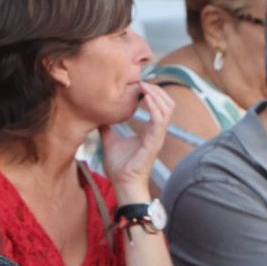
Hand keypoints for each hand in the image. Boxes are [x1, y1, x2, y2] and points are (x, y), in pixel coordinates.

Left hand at [101, 81, 174, 198]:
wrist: (122, 184)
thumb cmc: (120, 167)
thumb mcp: (110, 140)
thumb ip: (107, 127)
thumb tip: (98, 115)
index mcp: (150, 131)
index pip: (160, 107)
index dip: (153, 93)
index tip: (140, 84)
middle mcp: (157, 132)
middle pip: (168, 104)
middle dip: (157, 90)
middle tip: (142, 81)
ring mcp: (157, 137)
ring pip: (167, 109)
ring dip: (157, 95)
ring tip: (144, 86)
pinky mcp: (154, 142)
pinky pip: (159, 120)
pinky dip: (154, 107)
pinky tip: (145, 97)